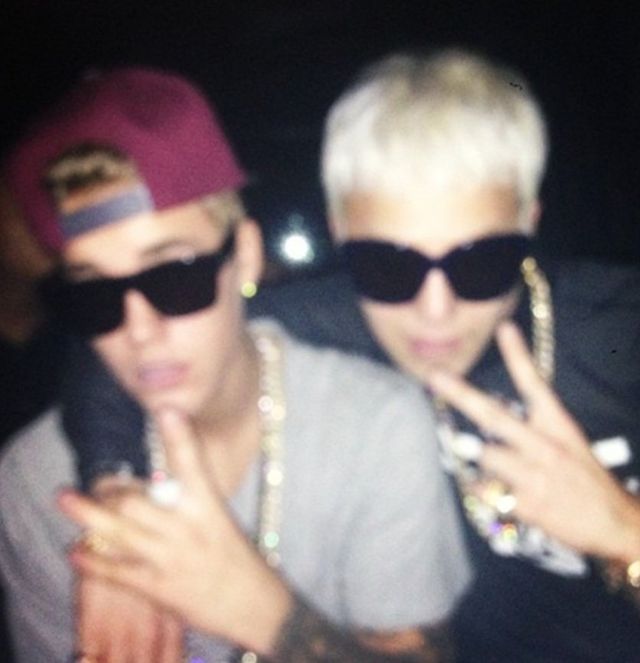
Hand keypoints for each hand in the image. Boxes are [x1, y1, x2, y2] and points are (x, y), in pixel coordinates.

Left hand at [58, 408, 291, 655]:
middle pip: (136, 499)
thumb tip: (155, 481)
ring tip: (65, 497)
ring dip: (88, 514)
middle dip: (110, 489)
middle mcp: (188, 528)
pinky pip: (117, 571)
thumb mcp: (219, 518)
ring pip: (119, 532)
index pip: (193, 464)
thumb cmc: (236, 555)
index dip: (179, 436)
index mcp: (208, 506)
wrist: (253, 603)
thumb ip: (189, 499)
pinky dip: (92, 561)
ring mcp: (171, 558)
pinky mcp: (159, 587)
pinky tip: (76, 551)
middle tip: (98, 483)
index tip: (167, 408)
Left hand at [427, 321, 639, 562]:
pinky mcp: (524, 503)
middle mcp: (544, 445)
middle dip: (461, 394)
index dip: (518, 355)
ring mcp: (533, 474)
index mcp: (558, 425)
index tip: (504, 328)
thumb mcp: (568, 442)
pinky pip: (486, 489)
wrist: (615, 524)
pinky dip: (486, 491)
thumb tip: (487, 421)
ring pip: (485, 455)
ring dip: (484, 462)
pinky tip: (505, 496)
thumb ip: (532, 429)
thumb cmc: (584, 478)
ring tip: (505, 474)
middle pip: (494, 415)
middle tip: (435, 375)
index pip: (535, 384)